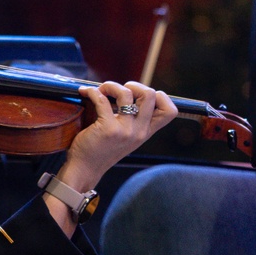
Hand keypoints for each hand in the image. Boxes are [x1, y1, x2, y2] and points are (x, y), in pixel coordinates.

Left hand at [60, 81, 178, 193]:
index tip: (140, 95)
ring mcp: (125, 131)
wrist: (85, 169)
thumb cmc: (101, 149)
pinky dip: (92, 91)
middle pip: (151, 95)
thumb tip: (130, 91)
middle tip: (118, 90)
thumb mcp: (126, 137)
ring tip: (101, 90)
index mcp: (146, 133)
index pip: (170, 111)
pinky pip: (102, 99)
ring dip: (111, 86)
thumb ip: (133, 120)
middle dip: (134, 85)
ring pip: (127, 93)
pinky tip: (85, 93)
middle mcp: (139, 132)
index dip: (160, 96)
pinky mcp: (108, 129)